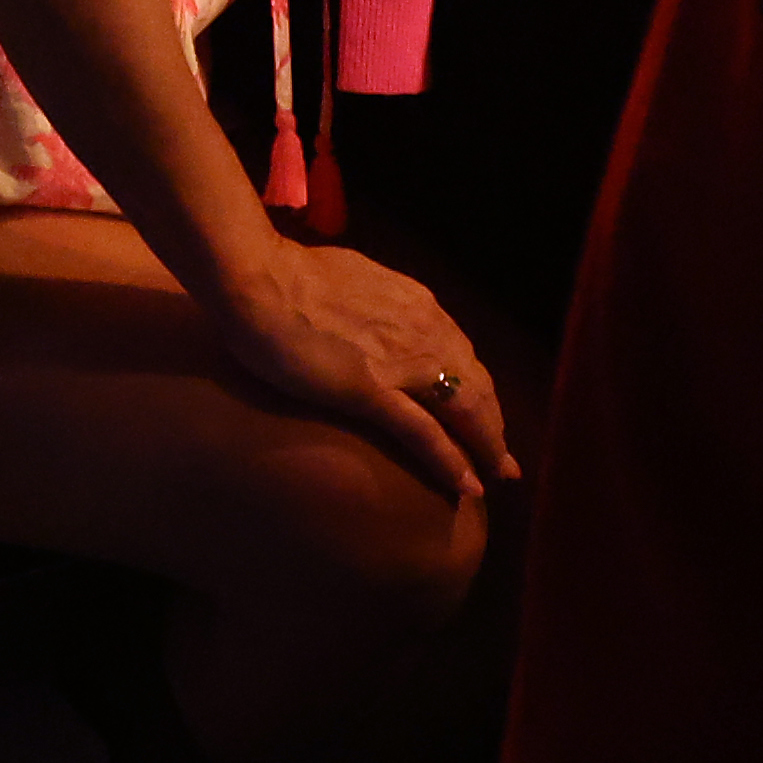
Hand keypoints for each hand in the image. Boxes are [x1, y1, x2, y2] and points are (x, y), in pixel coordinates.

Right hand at [210, 233, 515, 501]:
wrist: (258, 277)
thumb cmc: (290, 276)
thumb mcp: (354, 283)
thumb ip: (378, 306)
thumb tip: (379, 320)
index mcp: (417, 304)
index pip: (462, 353)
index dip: (479, 387)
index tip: (487, 413)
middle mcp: (423, 329)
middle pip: (476, 384)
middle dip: (494, 423)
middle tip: (504, 459)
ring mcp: (401, 361)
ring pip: (463, 409)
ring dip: (486, 445)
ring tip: (495, 475)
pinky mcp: (372, 390)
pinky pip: (425, 432)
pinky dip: (452, 461)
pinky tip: (468, 486)